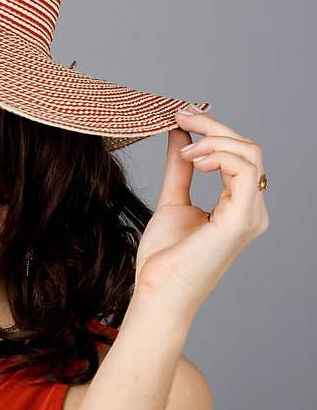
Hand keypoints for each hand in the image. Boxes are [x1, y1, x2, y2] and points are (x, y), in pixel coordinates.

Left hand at [130, 104, 269, 321]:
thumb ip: (180, 169)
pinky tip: (192, 158)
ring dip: (214, 138)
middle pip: (247, 149)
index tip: (179, 116)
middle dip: (213, 126)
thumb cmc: (164, 260)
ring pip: (248, 153)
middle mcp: (252, 210)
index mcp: (238, 207)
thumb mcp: (172, 202)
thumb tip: (181, 134)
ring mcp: (250, 215)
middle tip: (179, 115)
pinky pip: (243, 170)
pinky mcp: (240, 220)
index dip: (212, 131)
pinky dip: (218, 154)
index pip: (238, 155)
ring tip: (183, 144)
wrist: (157, 294)